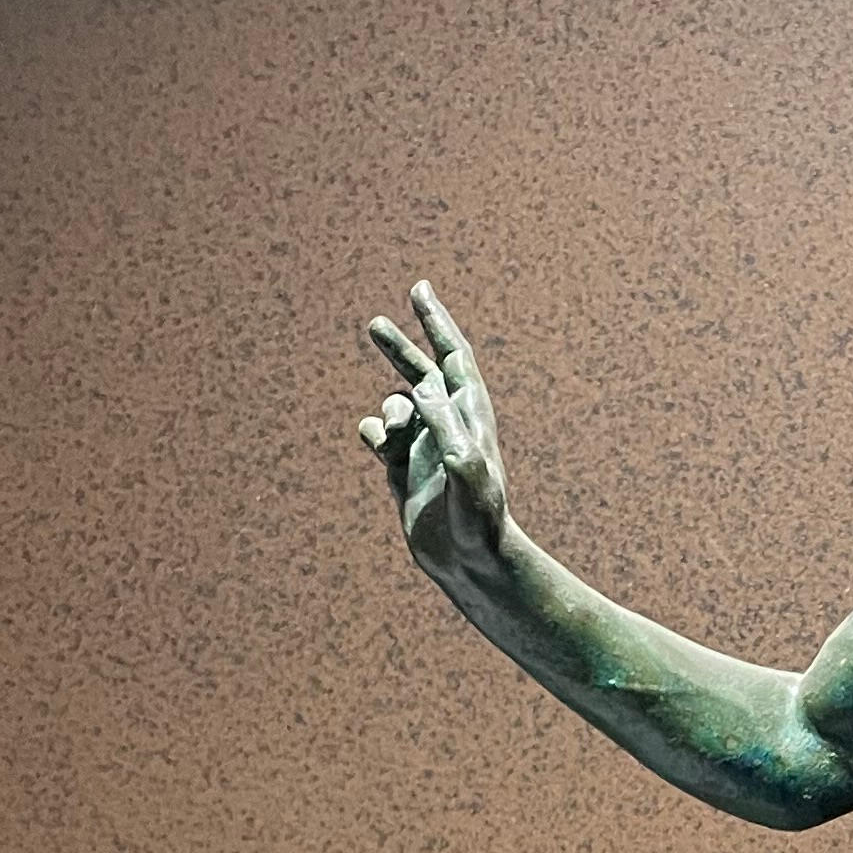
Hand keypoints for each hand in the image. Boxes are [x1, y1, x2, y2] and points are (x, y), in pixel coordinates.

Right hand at [360, 282, 507, 586]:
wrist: (472, 562)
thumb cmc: (480, 518)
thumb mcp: (467, 470)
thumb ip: (447, 429)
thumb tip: (422, 389)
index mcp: (471, 414)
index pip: (453, 356)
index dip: (436, 322)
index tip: (419, 289)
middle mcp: (447, 425)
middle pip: (419, 372)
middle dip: (398, 347)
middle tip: (375, 323)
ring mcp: (423, 446)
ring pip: (394, 406)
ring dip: (388, 412)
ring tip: (392, 437)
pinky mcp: (403, 470)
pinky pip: (378, 436)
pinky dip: (372, 434)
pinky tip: (379, 449)